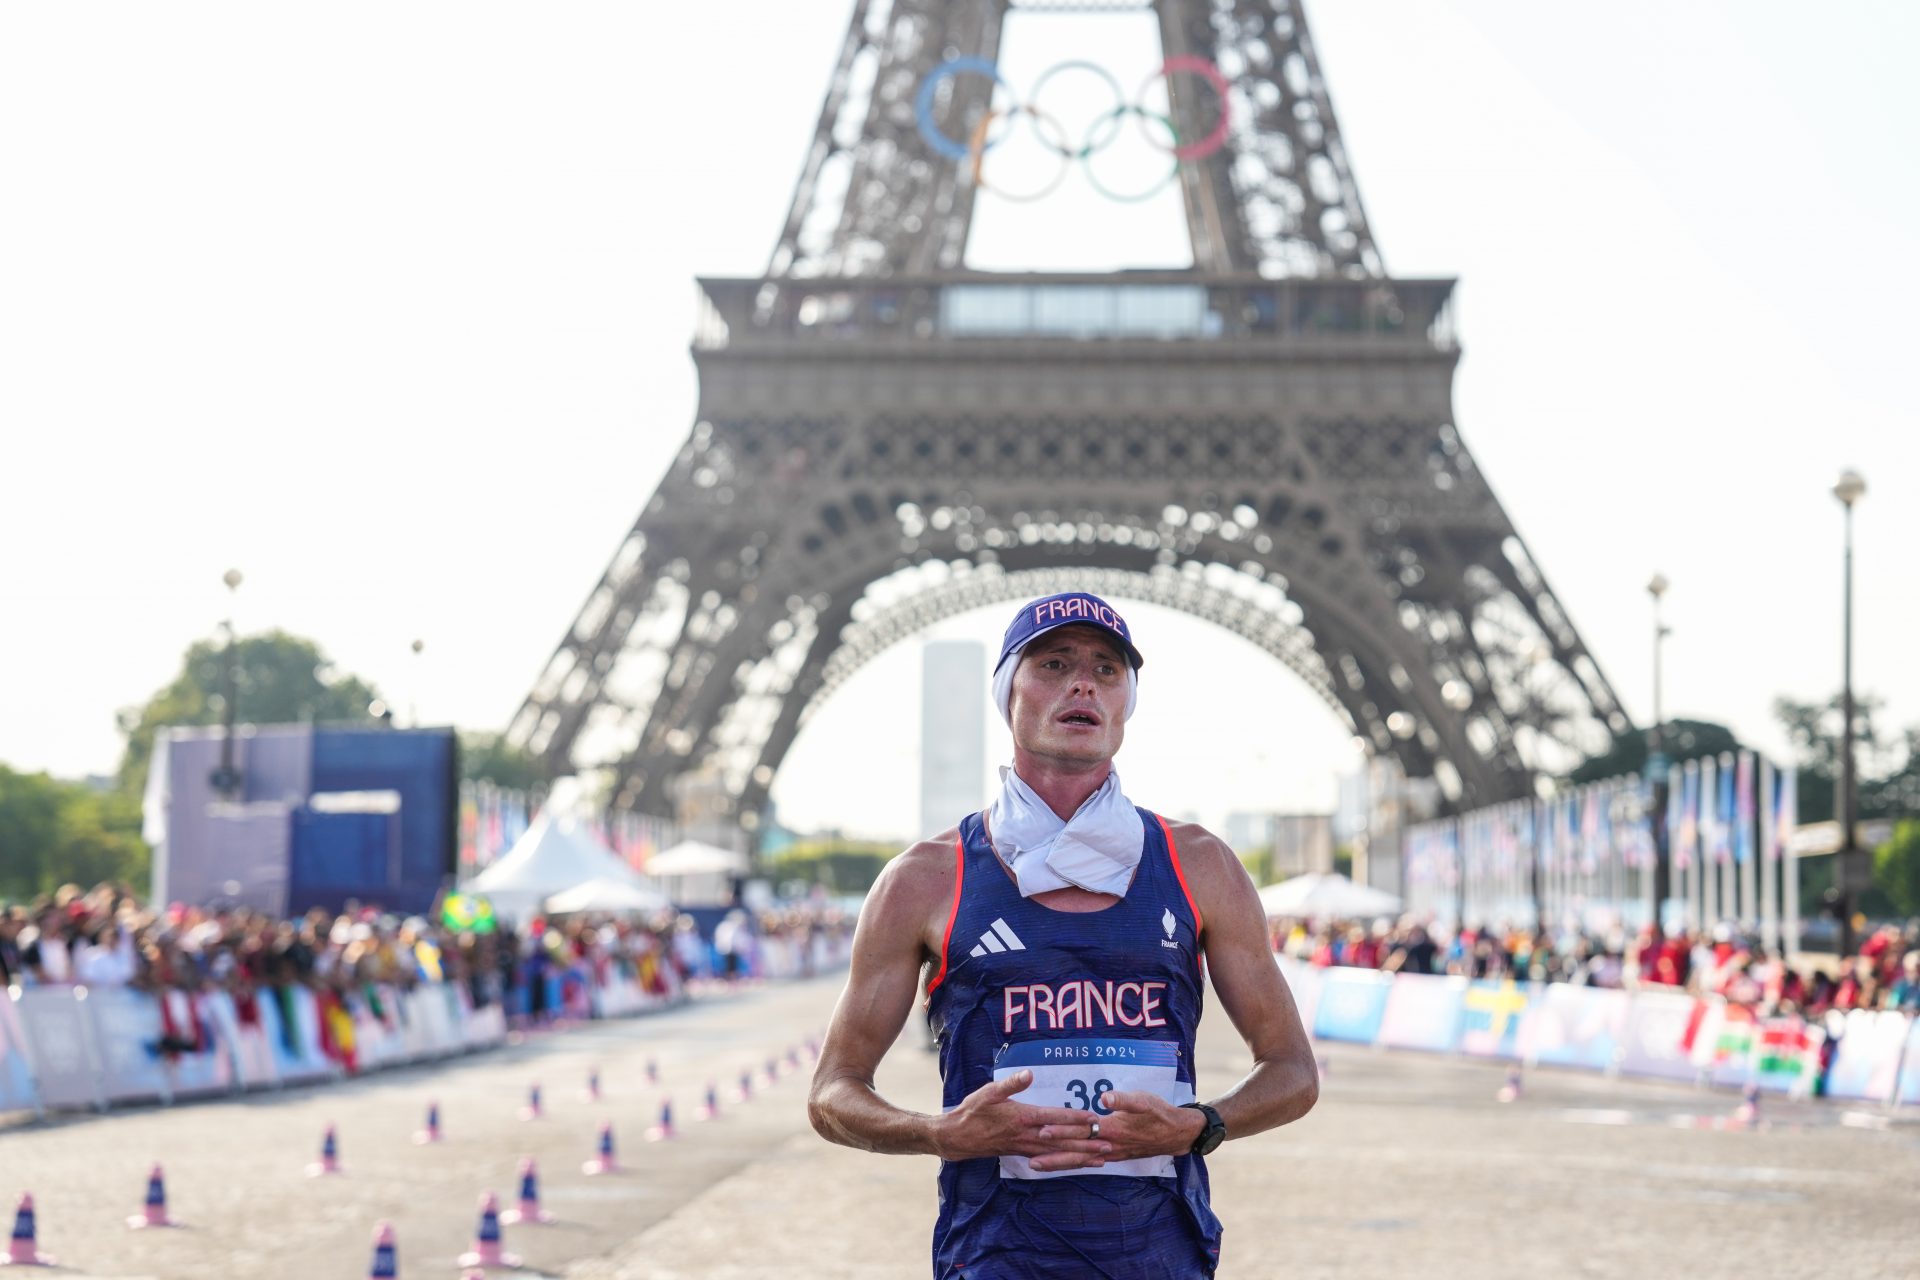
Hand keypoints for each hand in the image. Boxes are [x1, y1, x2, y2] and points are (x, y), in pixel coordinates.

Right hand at [934, 1069, 1112, 1168]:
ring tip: (1102, 1158)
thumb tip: (1029, 1073)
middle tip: (1109, 1142)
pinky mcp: (1023, 1153)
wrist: (957, 1137)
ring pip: (1058, 1154)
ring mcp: (1026, 1147)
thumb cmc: (972, 1111)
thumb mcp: (988, 1092)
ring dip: (1081, 1156)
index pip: (1054, 1117)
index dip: (1075, 1117)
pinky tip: (1078, 1164)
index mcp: (1022, 1118)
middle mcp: (1027, 1135)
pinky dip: (1066, 1162)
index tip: (1094, 1118)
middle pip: (1062, 1139)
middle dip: (1086, 1142)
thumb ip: (1010, 1084)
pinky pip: (1050, 1160)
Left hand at [1044, 1091, 1204, 1161]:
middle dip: (1053, 1155)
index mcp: (1112, 1130)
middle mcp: (1109, 1145)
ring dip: (1059, 1163)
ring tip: (1036, 1166)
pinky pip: (1088, 1161)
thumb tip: (1104, 1098)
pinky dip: (1073, 1163)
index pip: (1081, 1130)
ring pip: (1080, 1160)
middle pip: (1076, 1151)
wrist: (1177, 1133)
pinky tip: (1062, 1165)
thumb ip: (1123, 1100)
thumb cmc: (1159, 1112)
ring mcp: (1111, 1153)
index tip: (1041, 1131)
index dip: (1061, 1130)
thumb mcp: (1144, 1100)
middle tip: (1029, 1159)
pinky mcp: (1114, 1155)